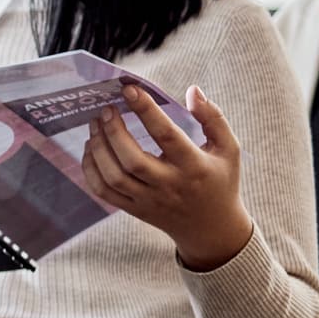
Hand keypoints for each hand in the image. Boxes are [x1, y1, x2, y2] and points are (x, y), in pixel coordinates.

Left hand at [80, 84, 251, 270]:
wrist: (212, 228)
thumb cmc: (219, 180)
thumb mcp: (228, 149)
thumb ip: (213, 118)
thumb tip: (192, 90)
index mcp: (194, 167)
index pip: (166, 135)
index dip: (146, 110)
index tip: (129, 89)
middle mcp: (169, 185)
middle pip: (132, 160)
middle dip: (114, 130)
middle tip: (106, 109)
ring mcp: (149, 200)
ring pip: (114, 177)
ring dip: (98, 148)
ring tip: (95, 124)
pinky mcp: (134, 209)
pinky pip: (104, 192)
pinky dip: (90, 170)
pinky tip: (90, 149)